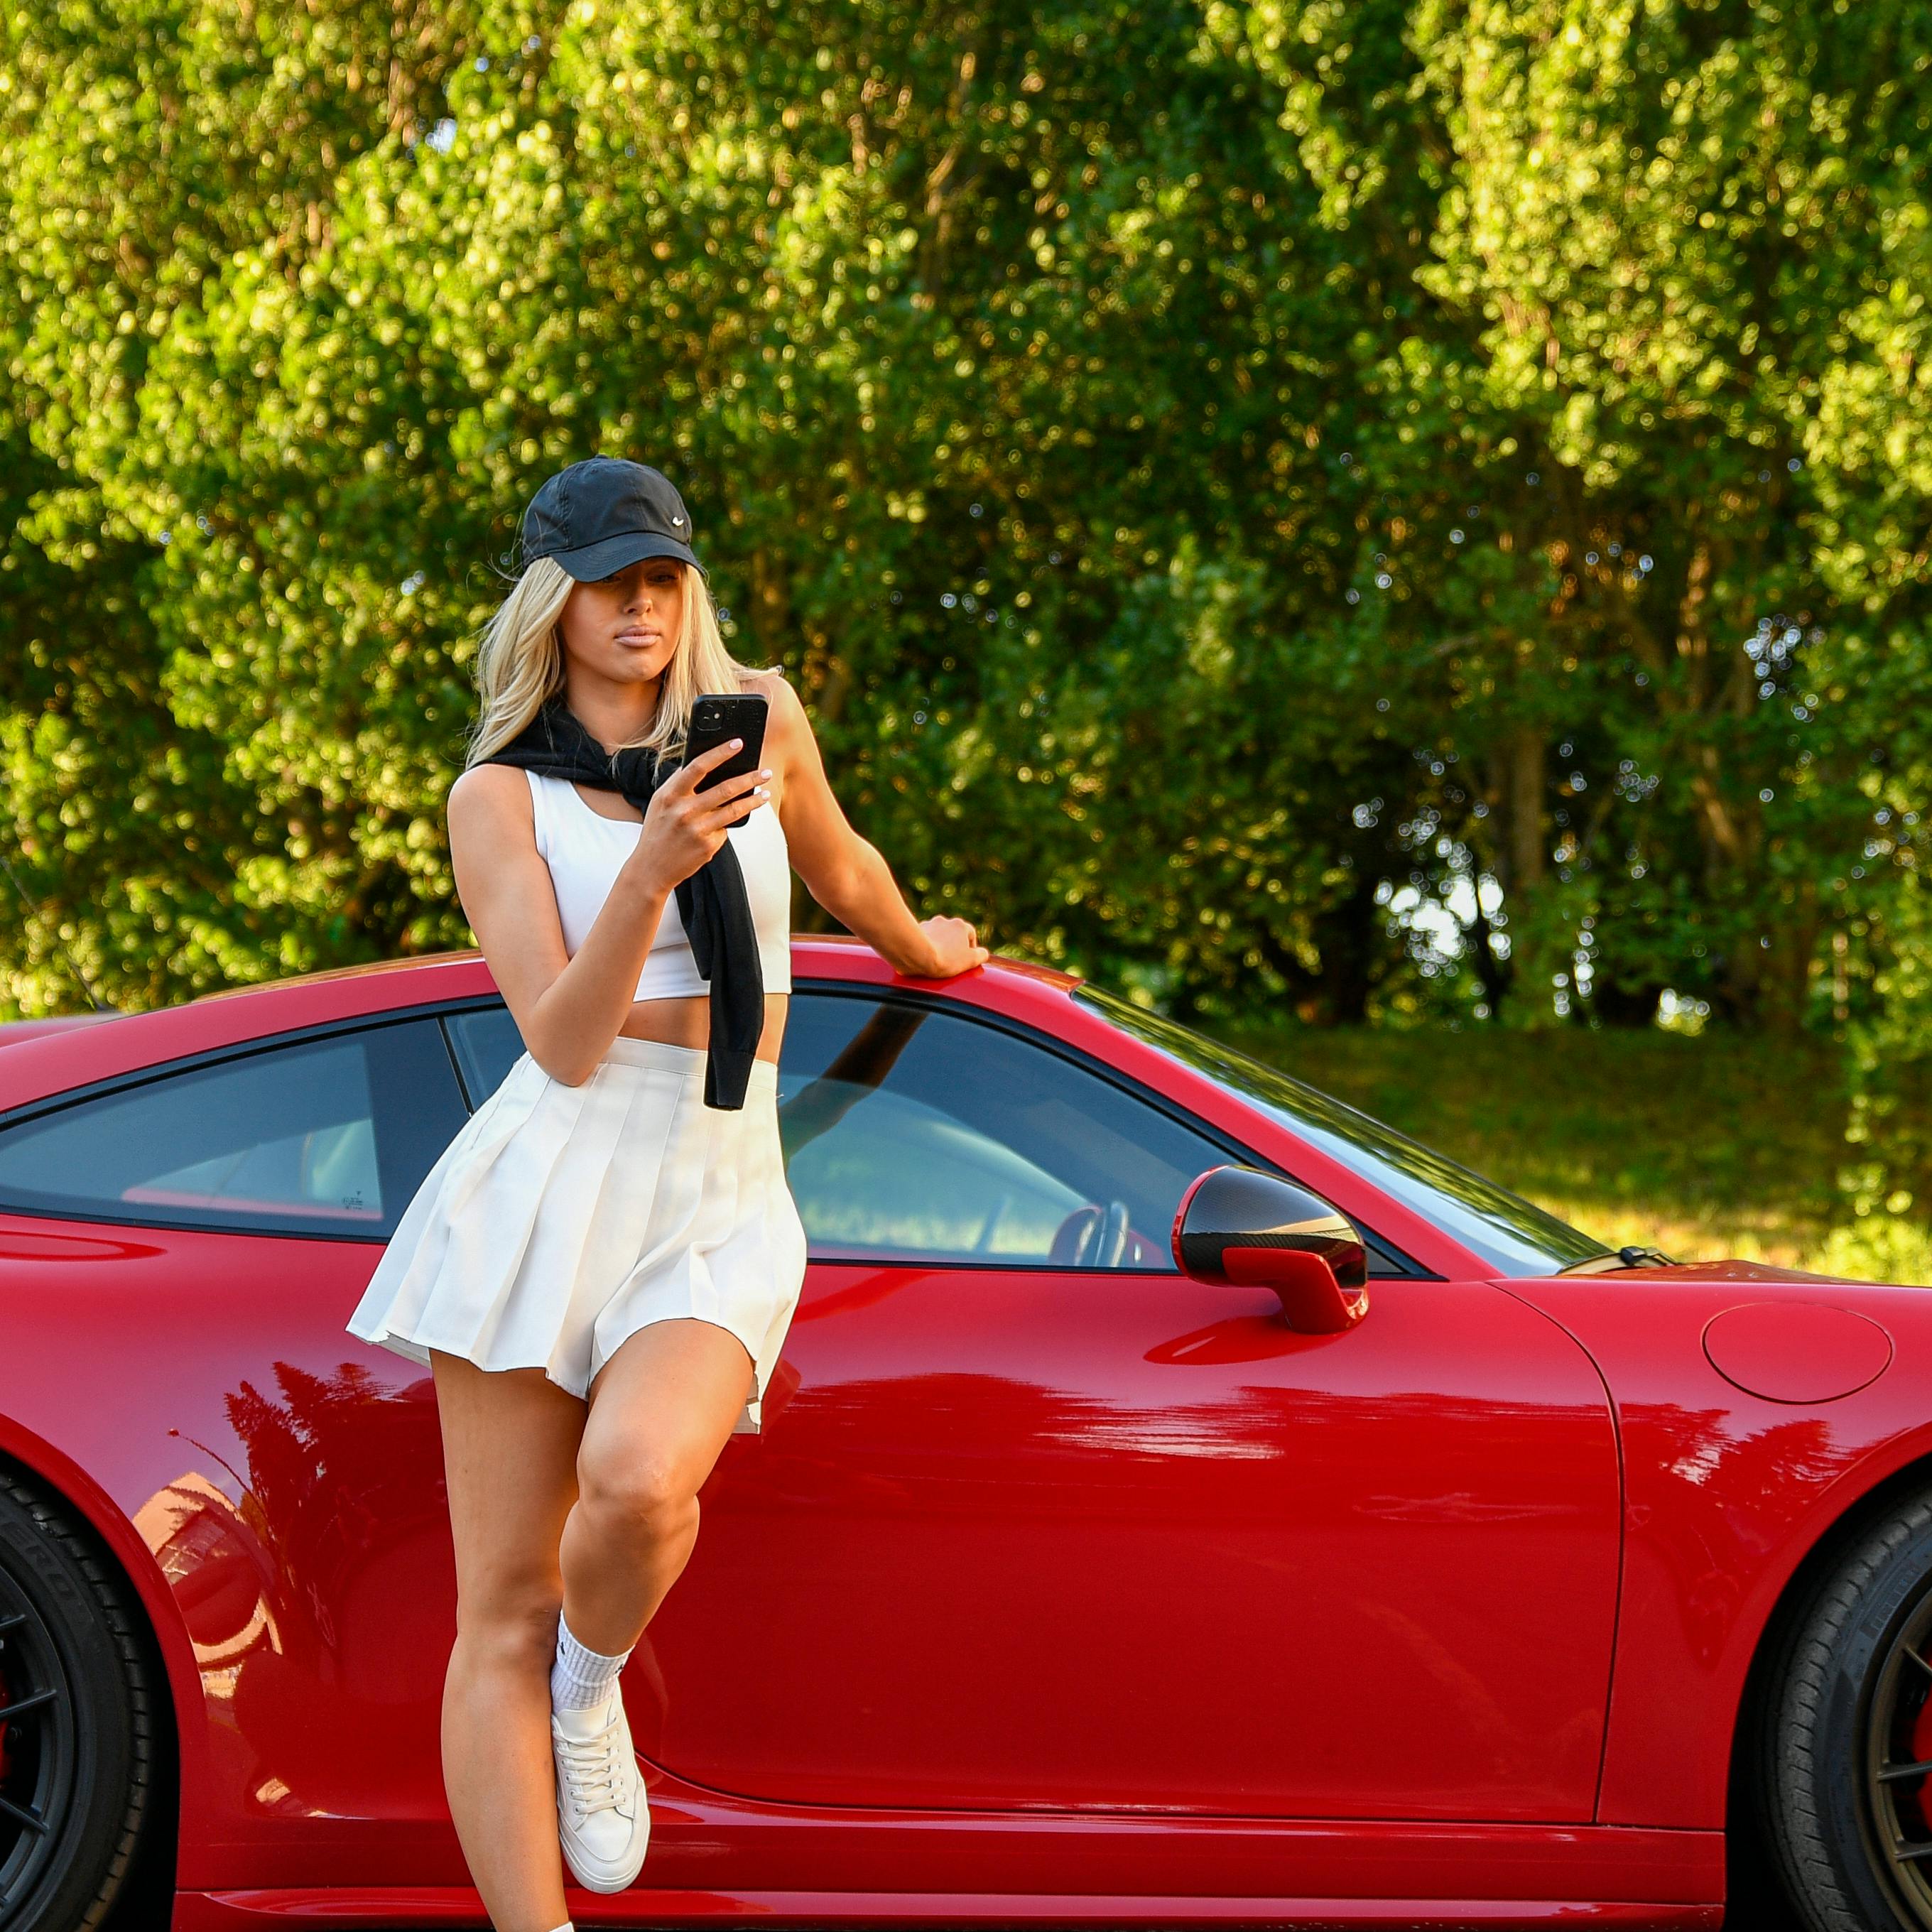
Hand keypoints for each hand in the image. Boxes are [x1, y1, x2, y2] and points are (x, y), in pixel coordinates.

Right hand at [622, 737, 770, 895]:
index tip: (738, 743)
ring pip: (734, 810)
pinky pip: (725, 830)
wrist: (650, 868)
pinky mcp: (707, 846)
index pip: (698, 766)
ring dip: (754, 800)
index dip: (720, 753)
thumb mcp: (661, 803)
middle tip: (766, 771)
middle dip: (750, 778)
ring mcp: (697, 830)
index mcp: (670, 795)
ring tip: (766, 794)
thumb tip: (708, 765)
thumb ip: (680, 785)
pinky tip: (723, 826)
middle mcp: (684, 811)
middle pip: (725, 789)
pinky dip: (726, 826)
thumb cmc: (659, 830)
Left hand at [904, 914, 988, 979]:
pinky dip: (923, 946)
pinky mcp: (913, 931)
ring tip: (935, 961)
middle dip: (952, 946)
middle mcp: (944, 921)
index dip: (970, 948)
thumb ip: (981, 956)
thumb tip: (983, 954)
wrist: (917, 955)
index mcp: (960, 925)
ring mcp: (928, 925)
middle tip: (951, 961)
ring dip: (937, 945)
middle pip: (952, 934)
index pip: (970, 934)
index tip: (966, 959)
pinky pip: (922, 939)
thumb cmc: (945, 959)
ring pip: (936, 935)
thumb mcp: (971, 961)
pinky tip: (922, 958)